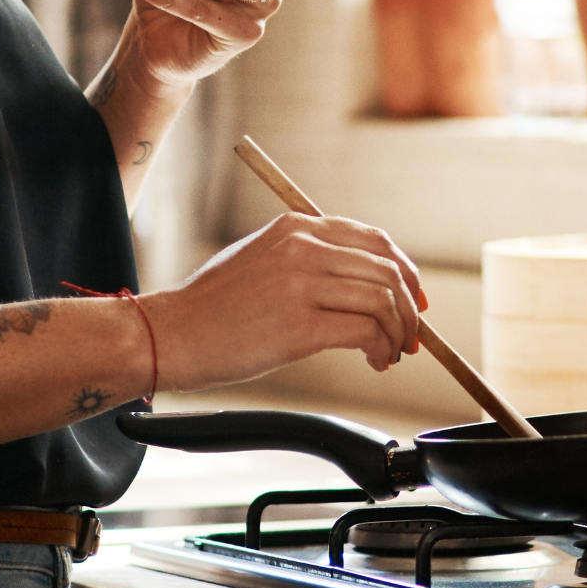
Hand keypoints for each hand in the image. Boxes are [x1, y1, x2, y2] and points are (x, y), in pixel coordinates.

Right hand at [143, 213, 426, 390]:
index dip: (405, 270)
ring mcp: (302, 284)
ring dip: (398, 333)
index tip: (412, 299)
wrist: (174, 333)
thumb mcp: (261, 258)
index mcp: (296, 226)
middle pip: (387, 269)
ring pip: (383, 301)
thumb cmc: (214, 306)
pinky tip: (374, 361)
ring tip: (389, 354)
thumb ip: (308, 258)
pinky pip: (366, 332)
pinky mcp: (300, 325)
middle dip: (408, 308)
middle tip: (410, 335)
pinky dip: (381, 348)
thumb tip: (362, 281)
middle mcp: (302, 247)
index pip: (375, 239)